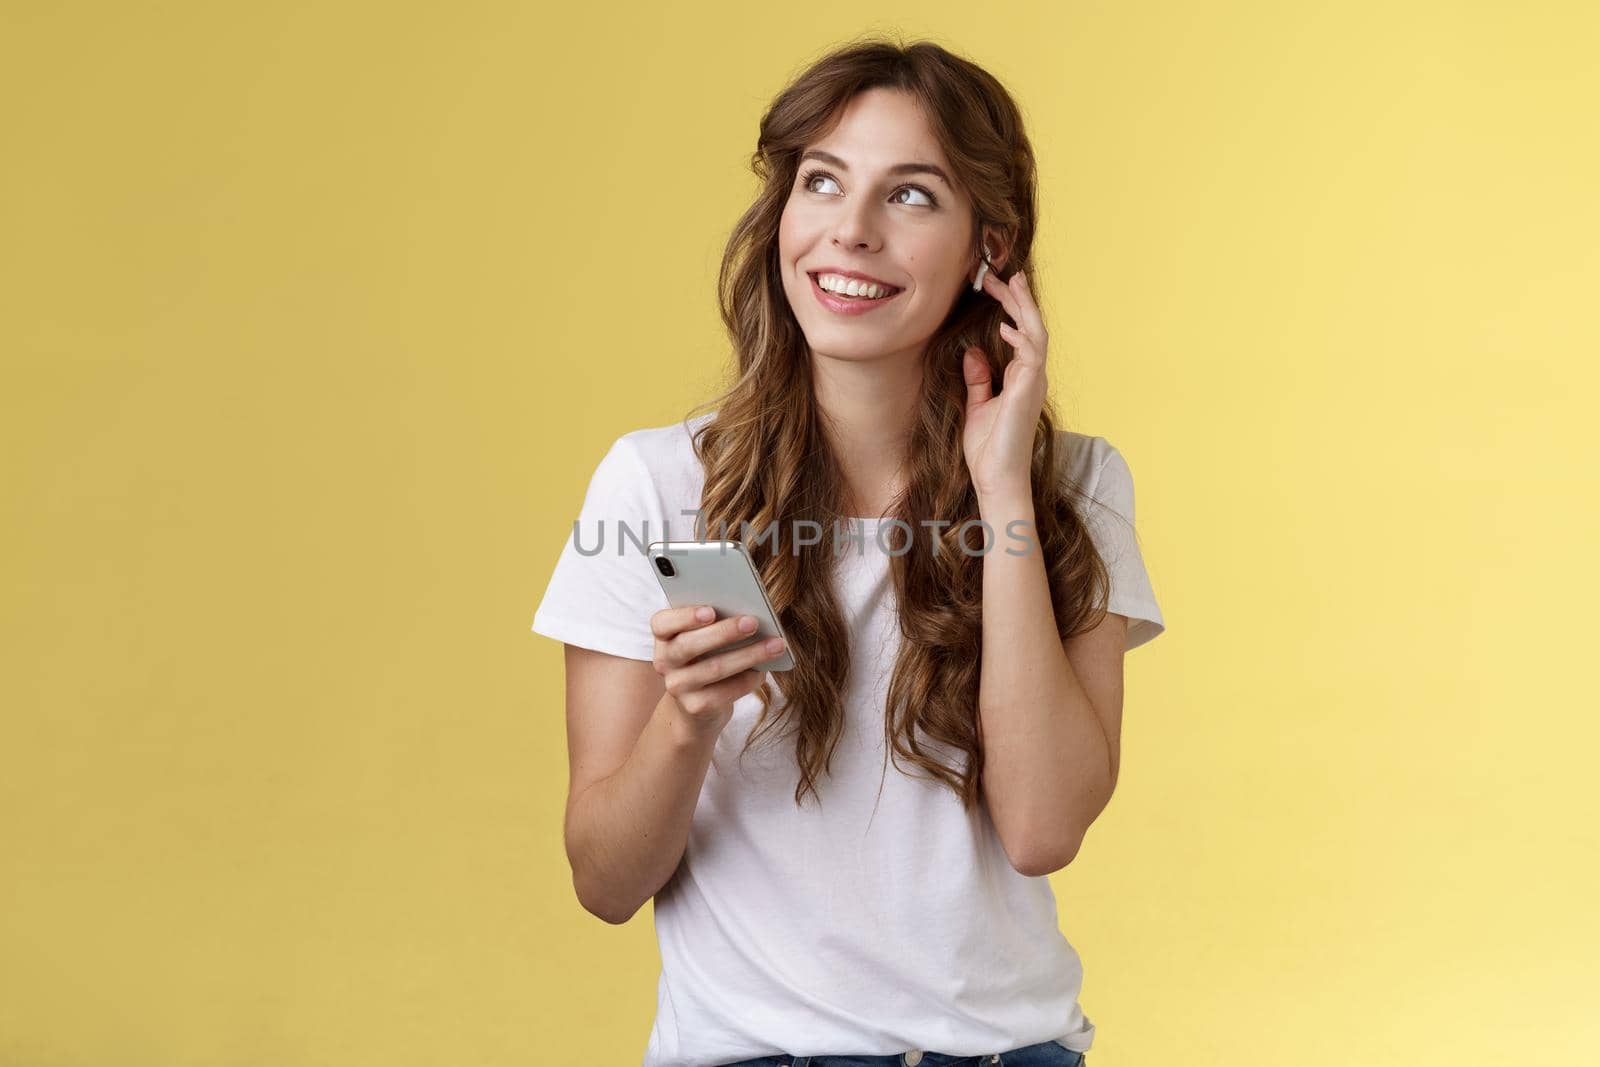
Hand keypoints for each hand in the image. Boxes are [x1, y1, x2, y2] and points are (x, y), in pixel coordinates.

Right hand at [650, 605, 785, 733]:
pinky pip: (726, 691)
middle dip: (724, 632)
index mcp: (664, 636)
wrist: (698, 708)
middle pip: (689, 645)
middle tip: (753, 622)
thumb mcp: (706, 640)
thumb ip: (719, 624)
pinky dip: (748, 679)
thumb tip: (751, 616)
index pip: (662, 623)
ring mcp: (678, 687)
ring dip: (749, 655)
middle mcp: (665, 661)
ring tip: (775, 645)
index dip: (685, 616)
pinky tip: (765, 671)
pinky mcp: (695, 707)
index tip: (711, 611)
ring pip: (714, 668)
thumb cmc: (708, 659)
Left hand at [961, 268, 1048, 499]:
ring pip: (1036, 333)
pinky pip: (1032, 356)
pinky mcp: (1029, 391)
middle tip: (1001, 273)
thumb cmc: (988, 448)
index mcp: (1021, 377)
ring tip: (1010, 283)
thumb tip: (972, 352)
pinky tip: (1006, 325)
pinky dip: (1021, 338)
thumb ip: (978, 378)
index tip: (993, 286)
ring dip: (1023, 307)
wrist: (996, 477)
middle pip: (1030, 326)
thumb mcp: (977, 405)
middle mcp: (1032, 376)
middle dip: (1017, 298)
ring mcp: (1033, 382)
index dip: (1009, 307)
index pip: (1020, 333)